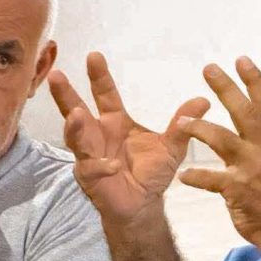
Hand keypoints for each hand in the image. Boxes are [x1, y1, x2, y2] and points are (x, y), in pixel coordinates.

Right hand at [48, 52, 209, 223]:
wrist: (144, 205)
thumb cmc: (152, 172)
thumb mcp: (171, 147)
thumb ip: (182, 124)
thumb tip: (204, 100)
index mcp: (115, 121)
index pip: (104, 94)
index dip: (99, 76)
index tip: (94, 56)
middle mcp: (98, 134)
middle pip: (76, 110)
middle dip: (66, 94)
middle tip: (57, 76)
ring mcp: (90, 155)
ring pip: (76, 138)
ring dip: (75, 127)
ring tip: (76, 115)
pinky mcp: (91, 177)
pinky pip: (92, 169)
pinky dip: (100, 166)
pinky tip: (112, 165)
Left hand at [177, 57, 260, 251]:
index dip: (255, 80)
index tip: (242, 59)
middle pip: (244, 112)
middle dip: (226, 88)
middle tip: (208, 68)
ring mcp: (253, 169)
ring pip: (222, 139)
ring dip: (200, 127)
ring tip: (182, 121)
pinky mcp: (238, 190)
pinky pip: (211, 179)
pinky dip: (195, 176)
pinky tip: (183, 175)